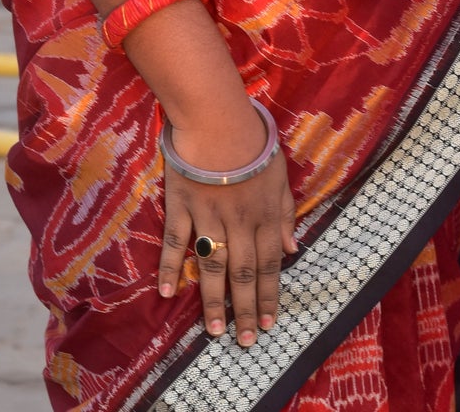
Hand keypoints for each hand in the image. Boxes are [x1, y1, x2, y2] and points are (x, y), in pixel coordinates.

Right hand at [158, 108, 297, 345]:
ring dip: (214, 301)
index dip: (268, 295)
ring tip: (215, 332)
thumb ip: (284, 213)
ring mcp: (208, 216)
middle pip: (242, 273)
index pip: (269, 264)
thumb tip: (292, 249)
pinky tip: (167, 293)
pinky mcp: (181, 205)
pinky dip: (169, 268)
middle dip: (244, 310)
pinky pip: (175, 242)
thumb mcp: (280, 174)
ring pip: (213, 266)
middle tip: (244, 342)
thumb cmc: (253, 141)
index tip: (268, 323)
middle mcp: (238, 222)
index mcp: (264, 214)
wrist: (219, 117)